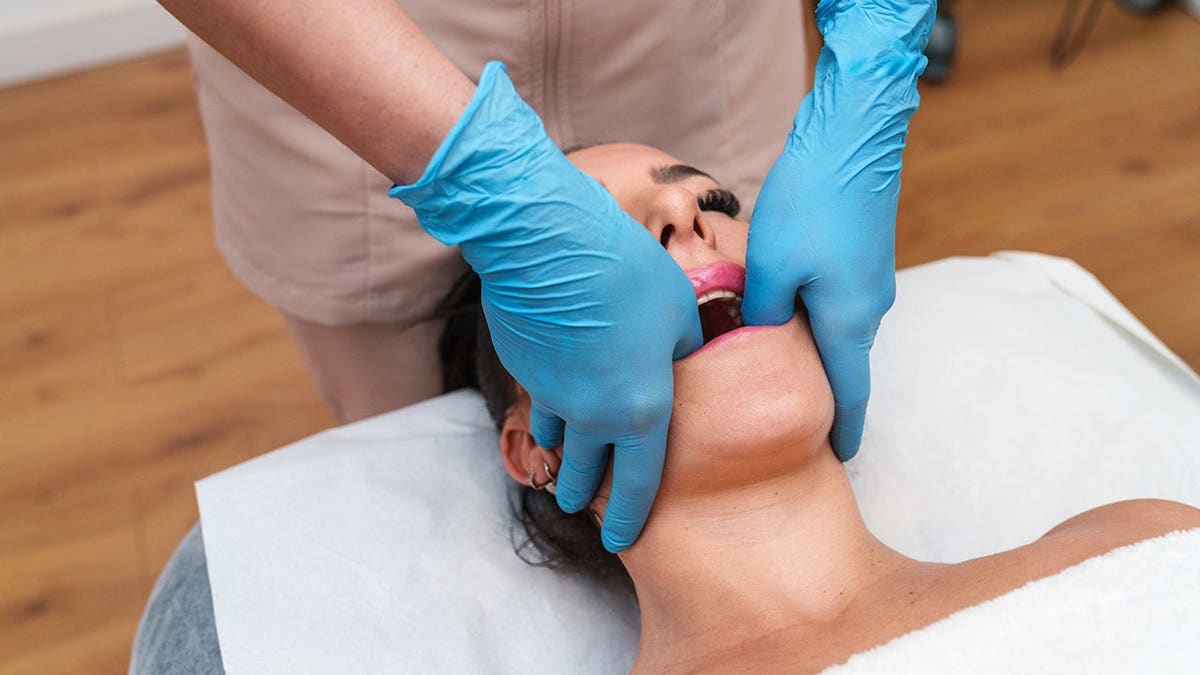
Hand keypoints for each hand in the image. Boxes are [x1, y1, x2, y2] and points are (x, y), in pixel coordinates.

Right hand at [390, 62, 702, 551]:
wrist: (542, 242)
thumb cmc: (624, 272)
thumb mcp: (678, 309)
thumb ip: (686, 347)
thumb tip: (685, 356)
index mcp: (641, 409)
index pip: (639, 483)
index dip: (632, 518)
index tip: (626, 542)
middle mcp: (591, 415)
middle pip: (588, 473)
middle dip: (588, 495)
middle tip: (584, 506)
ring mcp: (550, 395)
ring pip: (556, 443)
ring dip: (561, 460)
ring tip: (563, 469)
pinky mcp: (523, 368)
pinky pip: (537, 404)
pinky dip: (545, 417)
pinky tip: (547, 411)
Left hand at [742, 0, 934, 459]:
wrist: (852, 138)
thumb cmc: (810, 202)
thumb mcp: (771, 266)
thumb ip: (761, 314)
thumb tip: (755, 340)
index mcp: (847, 321)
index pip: (849, 396)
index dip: (844, 432)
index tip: (840, 461)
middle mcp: (868, 308)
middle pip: (845, 366)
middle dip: (827, 398)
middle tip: (800, 427)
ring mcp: (871, 281)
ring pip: (840, 333)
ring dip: (818, 357)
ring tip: (787, 378)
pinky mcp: (864, 257)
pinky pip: (840, 304)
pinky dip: (817, 322)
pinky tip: (790, 316)